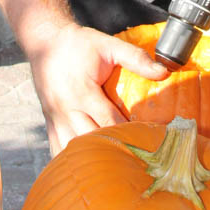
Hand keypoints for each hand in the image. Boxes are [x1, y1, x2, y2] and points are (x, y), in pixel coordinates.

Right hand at [28, 22, 166, 154]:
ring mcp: (55, 119)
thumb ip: (136, 58)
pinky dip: (72, 160)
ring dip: (92, 159)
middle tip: (137, 159)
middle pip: (91, 141)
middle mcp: (66, 110)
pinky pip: (58, 148)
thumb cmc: (78, 44)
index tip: (149, 142)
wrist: (44, 42)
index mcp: (82, 93)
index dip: (129, 134)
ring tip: (114, 167)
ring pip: (72, 150)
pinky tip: (87, 168)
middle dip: (114, 151)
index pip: (109, 122)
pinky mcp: (49, 123)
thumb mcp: (108, 45)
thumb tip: (164, 72)